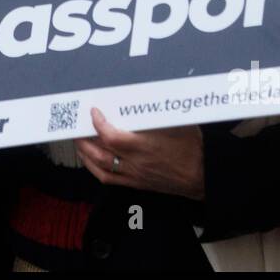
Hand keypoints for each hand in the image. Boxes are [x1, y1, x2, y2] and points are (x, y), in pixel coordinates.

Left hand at [75, 107, 206, 200]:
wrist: (203, 174)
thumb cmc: (192, 147)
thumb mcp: (174, 122)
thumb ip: (154, 112)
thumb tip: (140, 95)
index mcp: (142, 145)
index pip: (110, 136)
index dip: (97, 124)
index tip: (93, 112)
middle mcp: (134, 162)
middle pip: (98, 153)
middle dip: (83, 139)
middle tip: (77, 126)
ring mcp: (134, 175)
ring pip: (99, 167)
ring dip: (85, 154)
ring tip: (79, 142)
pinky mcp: (136, 184)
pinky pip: (108, 179)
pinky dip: (94, 169)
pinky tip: (91, 160)